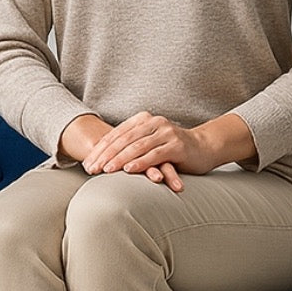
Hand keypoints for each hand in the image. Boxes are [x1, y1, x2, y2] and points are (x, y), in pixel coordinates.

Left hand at [83, 111, 220, 190]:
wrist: (205, 147)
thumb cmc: (172, 149)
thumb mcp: (149, 144)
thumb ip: (130, 146)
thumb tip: (103, 159)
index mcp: (143, 120)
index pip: (116, 135)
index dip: (99, 149)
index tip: (86, 164)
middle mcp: (153, 123)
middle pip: (123, 140)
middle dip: (105, 155)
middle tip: (90, 169)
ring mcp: (165, 133)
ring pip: (137, 146)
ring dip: (119, 159)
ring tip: (105, 170)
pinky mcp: (176, 145)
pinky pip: (155, 155)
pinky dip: (141, 162)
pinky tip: (129, 170)